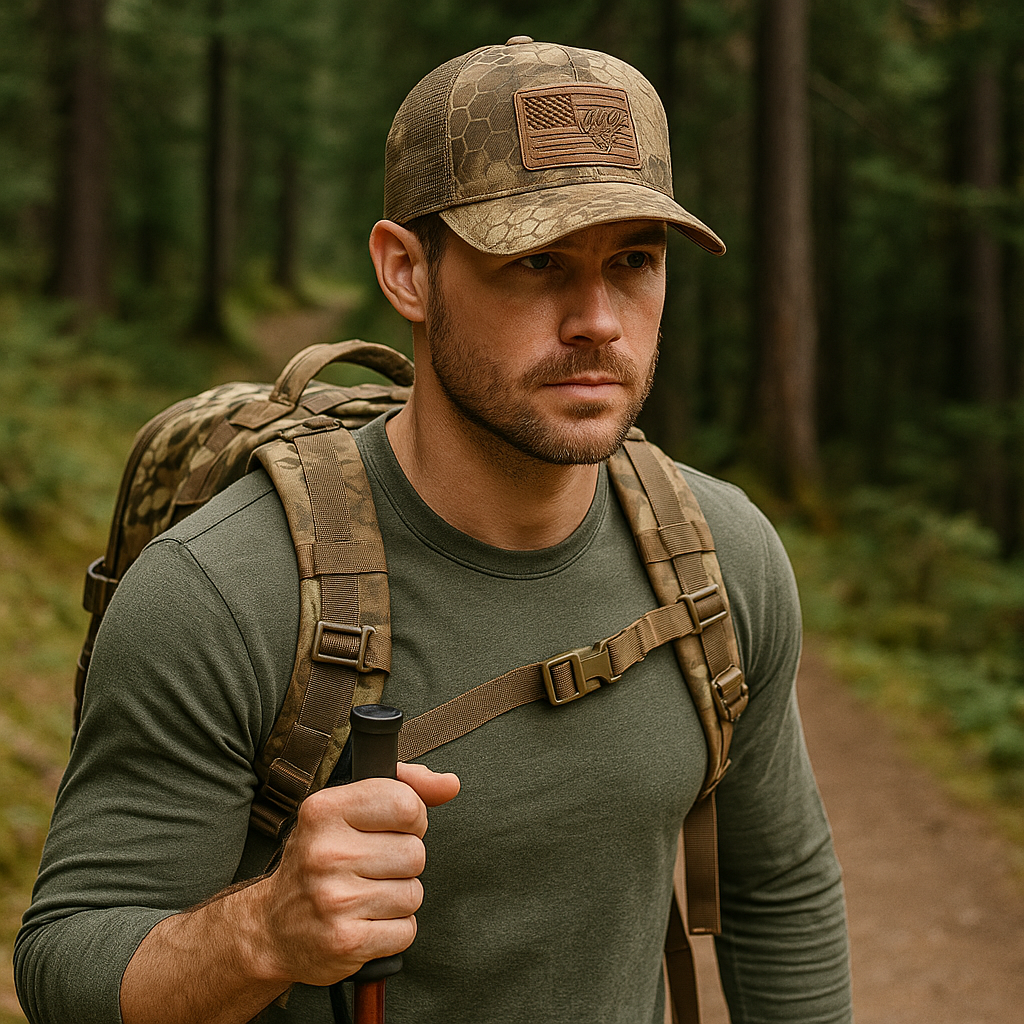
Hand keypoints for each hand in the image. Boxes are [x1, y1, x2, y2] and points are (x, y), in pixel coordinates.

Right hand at [247, 762, 460, 986]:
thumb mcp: (346, 809)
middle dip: (403, 862)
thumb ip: (402, 787)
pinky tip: (365, 921)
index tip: (393, 828)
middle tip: (372, 867)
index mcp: (324, 810)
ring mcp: (334, 899)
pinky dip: (393, 930)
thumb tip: (449, 784)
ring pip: (413, 893)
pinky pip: (406, 930)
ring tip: (366, 894)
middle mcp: (325, 853)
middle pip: (415, 853)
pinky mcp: (345, 941)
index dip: (412, 818)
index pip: (406, 804)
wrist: (271, 928)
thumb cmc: (318, 860)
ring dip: (399, 897)